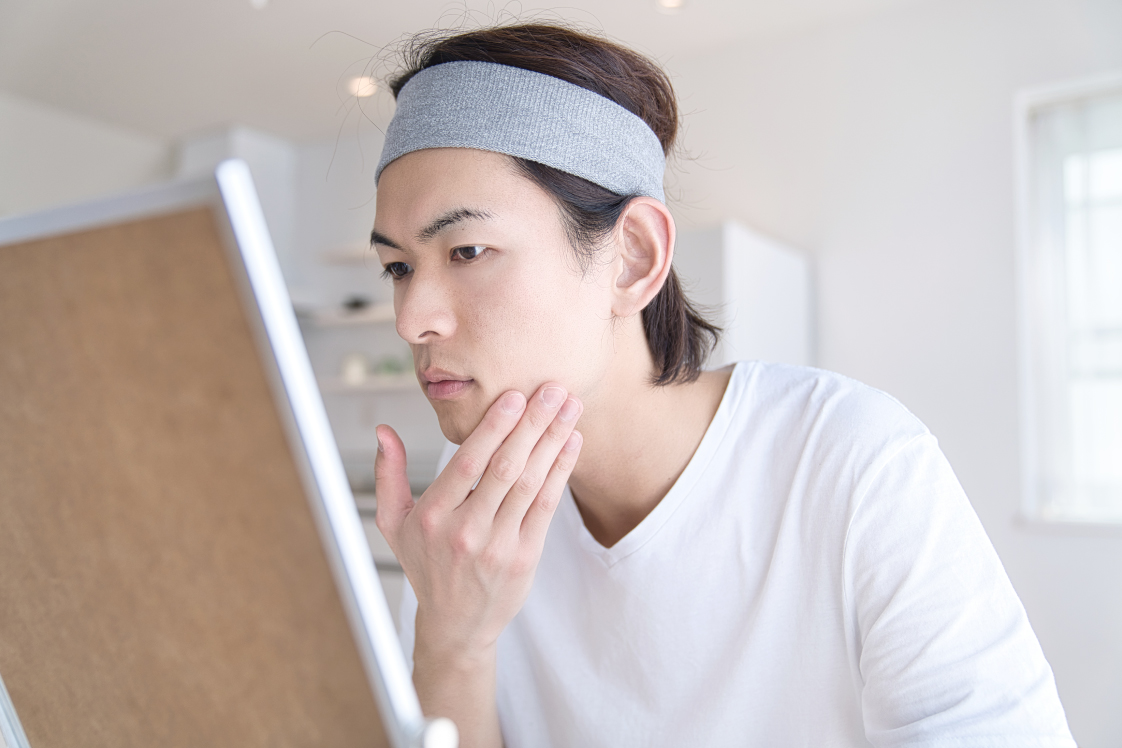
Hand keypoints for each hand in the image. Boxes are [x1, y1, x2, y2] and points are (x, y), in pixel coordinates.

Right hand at [374, 383, 582, 662]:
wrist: (456, 624)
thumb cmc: (425, 565)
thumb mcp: (392, 524)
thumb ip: (388, 476)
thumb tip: (383, 431)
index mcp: (432, 517)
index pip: (467, 464)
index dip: (493, 428)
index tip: (514, 395)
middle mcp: (465, 531)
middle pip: (505, 468)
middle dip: (533, 423)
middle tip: (554, 389)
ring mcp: (498, 546)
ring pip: (530, 483)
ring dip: (554, 440)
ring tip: (570, 408)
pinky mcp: (524, 556)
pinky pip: (546, 506)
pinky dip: (561, 471)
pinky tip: (572, 443)